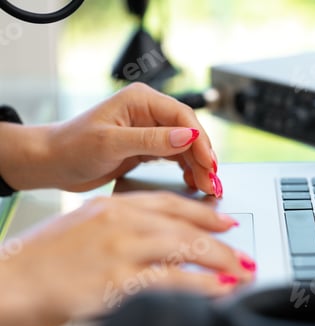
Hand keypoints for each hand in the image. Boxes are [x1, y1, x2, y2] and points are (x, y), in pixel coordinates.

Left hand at [0, 82, 221, 195]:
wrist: (51, 163)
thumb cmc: (72, 147)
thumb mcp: (111, 143)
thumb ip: (151, 140)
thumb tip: (188, 137)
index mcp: (141, 100)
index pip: (181, 117)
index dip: (200, 140)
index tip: (209, 164)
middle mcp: (149, 111)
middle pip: (188, 132)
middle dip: (203, 157)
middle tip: (212, 182)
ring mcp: (149, 129)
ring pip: (184, 146)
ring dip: (197, 165)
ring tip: (206, 186)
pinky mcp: (147, 146)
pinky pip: (174, 155)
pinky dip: (186, 168)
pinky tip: (191, 181)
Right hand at [0, 191, 253, 325]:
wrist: (6, 281)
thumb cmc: (41, 258)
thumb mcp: (84, 228)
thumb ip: (121, 228)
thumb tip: (154, 239)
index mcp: (112, 206)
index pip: (170, 203)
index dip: (203, 211)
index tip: (225, 219)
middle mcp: (120, 222)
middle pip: (185, 227)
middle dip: (220, 242)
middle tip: (241, 254)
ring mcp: (119, 250)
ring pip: (185, 250)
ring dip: (220, 263)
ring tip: (240, 272)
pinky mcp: (116, 281)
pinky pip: (171, 281)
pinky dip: (200, 286)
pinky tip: (218, 290)